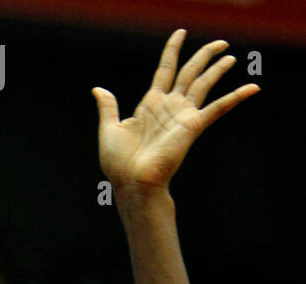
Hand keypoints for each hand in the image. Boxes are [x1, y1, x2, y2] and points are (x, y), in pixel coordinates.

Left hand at [93, 29, 257, 197]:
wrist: (131, 182)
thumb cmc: (118, 163)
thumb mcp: (109, 129)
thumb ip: (108, 107)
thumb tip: (98, 89)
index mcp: (150, 104)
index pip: (165, 69)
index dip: (172, 50)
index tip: (180, 33)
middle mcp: (169, 106)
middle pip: (190, 72)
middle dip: (204, 56)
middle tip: (221, 43)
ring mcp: (182, 115)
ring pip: (204, 83)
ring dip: (218, 69)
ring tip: (231, 57)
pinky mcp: (192, 126)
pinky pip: (219, 108)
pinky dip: (236, 97)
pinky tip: (253, 88)